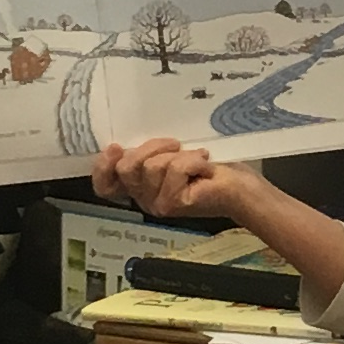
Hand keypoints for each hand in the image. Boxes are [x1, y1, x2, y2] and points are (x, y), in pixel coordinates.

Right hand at [93, 137, 252, 223]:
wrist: (241, 187)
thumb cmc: (210, 168)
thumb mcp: (173, 154)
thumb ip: (149, 153)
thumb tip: (129, 139)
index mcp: (140, 186)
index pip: (105, 185)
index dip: (103, 167)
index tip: (116, 147)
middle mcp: (145, 199)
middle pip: (127, 168)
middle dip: (151, 147)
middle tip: (176, 145)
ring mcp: (159, 204)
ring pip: (151, 166)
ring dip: (178, 154)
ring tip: (197, 158)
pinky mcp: (175, 203)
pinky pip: (174, 168)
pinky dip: (193, 160)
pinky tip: (205, 167)